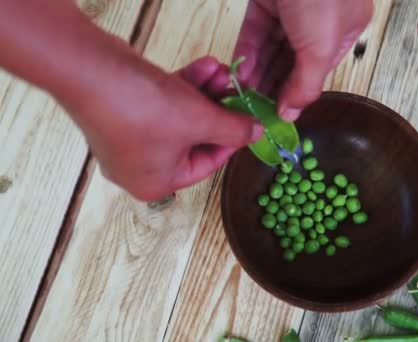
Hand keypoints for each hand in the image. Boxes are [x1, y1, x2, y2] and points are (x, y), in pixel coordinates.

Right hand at [62, 57, 262, 200]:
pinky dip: (180, 87)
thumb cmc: (144, 109)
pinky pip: (160, 104)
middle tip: (234, 87)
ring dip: (202, 93)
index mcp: (156, 184)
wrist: (91, 70)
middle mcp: (138, 168)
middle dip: (216, 108)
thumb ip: (233, 129)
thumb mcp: (200, 120)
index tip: (246, 120)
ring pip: (178, 118)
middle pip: (193, 139)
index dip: (231, 139)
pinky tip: (202, 66)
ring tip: (221, 71)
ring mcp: (126, 139)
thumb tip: (256, 133)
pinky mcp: (119, 112)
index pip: (206, 165)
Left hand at [233, 0, 372, 120]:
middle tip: (255, 109)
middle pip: (290, 62)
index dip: (295, 93)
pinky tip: (238, 74)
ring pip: (270, 50)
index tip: (277, 115)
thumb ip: (305, 84)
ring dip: (256, 74)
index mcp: (342, 31)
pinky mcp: (266, 0)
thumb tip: (292, 114)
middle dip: (272, 86)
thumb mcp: (320, 48)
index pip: (315, 70)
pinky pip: (255, 32)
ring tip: (242, 97)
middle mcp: (318, 21)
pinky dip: (246, 53)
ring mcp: (291, 9)